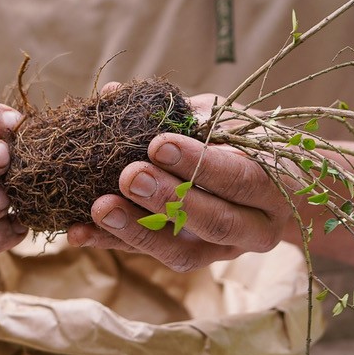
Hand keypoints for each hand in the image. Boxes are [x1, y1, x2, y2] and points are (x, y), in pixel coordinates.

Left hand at [68, 93, 291, 271]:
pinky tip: (79, 232)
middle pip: (214, 221)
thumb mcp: (225, 119)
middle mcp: (256, 228)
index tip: (159, 142)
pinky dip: (114, 243)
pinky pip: (151, 257)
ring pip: (180, 252)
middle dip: (168, 199)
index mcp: (273, 186)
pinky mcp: (192, 260)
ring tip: (99, 208)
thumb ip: (181, 111)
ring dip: (135, 229)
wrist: (273, 190)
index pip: (239, 178)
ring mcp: (222, 252)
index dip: (199, 162)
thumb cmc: (243, 143)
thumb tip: (113, 94)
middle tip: (128, 175)